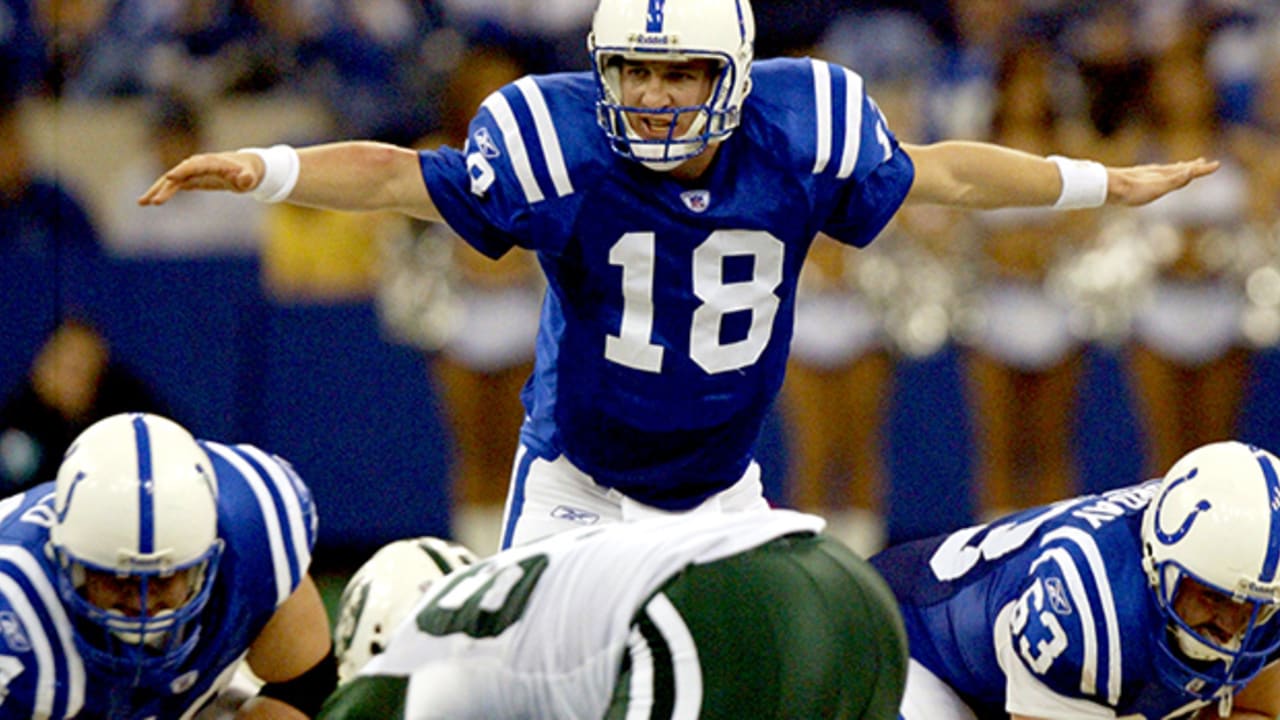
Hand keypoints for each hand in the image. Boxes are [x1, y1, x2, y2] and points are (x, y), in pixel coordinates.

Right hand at [137, 151, 265, 205]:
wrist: (244, 169)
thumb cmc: (247, 173)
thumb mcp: (250, 177)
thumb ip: (247, 178)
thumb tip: (245, 179)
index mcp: (210, 162)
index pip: (193, 166)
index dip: (182, 171)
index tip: (170, 178)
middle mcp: (197, 165)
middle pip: (177, 174)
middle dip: (165, 187)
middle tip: (154, 202)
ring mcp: (191, 171)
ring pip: (170, 181)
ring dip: (156, 191)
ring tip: (142, 202)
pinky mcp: (189, 179)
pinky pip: (172, 185)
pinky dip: (161, 192)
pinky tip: (149, 201)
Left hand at [1106, 158, 1219, 205]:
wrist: (1107, 186)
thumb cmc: (1132, 190)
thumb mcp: (1157, 187)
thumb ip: (1174, 179)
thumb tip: (1192, 169)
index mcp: (1164, 175)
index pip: (1188, 171)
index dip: (1202, 170)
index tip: (1216, 165)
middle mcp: (1156, 172)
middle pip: (1178, 168)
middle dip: (1191, 166)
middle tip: (1202, 162)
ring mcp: (1145, 175)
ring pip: (1166, 170)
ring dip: (1178, 168)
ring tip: (1184, 166)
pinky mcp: (1135, 179)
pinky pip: (1154, 174)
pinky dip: (1161, 173)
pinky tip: (1156, 174)